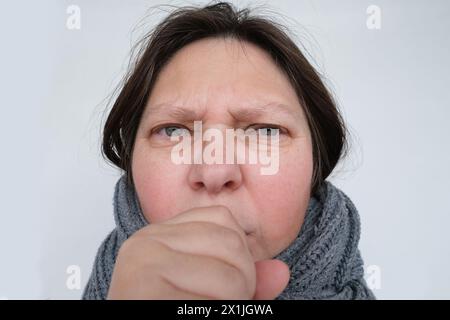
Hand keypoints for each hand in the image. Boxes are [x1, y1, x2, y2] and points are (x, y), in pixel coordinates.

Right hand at [107, 205, 289, 298]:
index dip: (239, 254)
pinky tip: (191, 315)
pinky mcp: (145, 291)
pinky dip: (219, 312)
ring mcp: (144, 264)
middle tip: (219, 304)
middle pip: (232, 244)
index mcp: (159, 235)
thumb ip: (242, 280)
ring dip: (234, 305)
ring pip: (231, 278)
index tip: (226, 283)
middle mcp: (147, 241)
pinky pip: (213, 303)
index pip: (222, 219)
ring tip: (204, 310)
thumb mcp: (205, 291)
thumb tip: (281, 272)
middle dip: (243, 283)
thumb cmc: (166, 306)